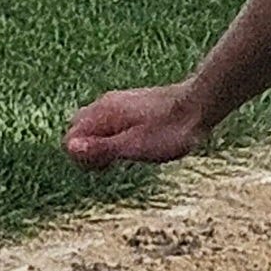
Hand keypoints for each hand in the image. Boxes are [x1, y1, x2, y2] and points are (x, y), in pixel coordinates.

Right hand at [64, 82, 207, 169]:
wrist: (200, 104)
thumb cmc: (170, 130)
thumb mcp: (135, 146)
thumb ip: (102, 148)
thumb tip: (70, 149)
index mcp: (102, 113)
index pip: (69, 139)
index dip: (82, 158)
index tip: (107, 167)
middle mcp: (106, 104)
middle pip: (78, 131)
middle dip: (88, 150)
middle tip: (114, 163)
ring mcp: (119, 103)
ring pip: (96, 127)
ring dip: (103, 144)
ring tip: (128, 155)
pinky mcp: (133, 105)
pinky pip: (111, 123)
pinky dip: (116, 136)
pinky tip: (137, 143)